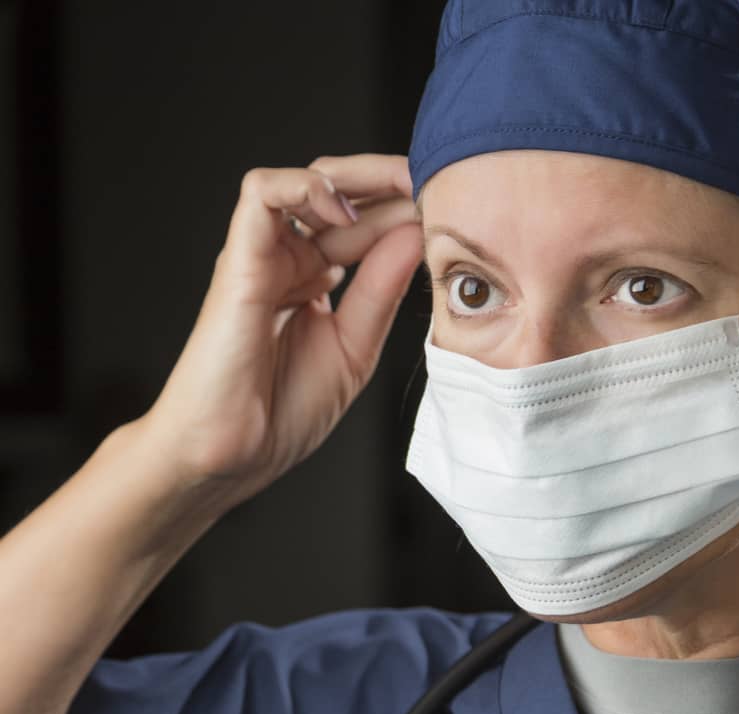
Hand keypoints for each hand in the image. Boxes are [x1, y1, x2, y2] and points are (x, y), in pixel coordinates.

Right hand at [137, 154, 423, 505]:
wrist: (231, 455)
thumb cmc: (279, 413)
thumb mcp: (353, 349)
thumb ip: (380, 292)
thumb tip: (414, 235)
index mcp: (314, 279)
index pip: (363, 223)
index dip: (404, 211)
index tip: (451, 214)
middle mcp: (288, 259)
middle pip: (341, 192)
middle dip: (393, 184)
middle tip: (439, 186)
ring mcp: (263, 256)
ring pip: (308, 180)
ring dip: (360, 177)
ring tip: (403, 190)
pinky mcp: (238, 260)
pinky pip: (262, 192)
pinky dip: (305, 187)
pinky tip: (344, 212)